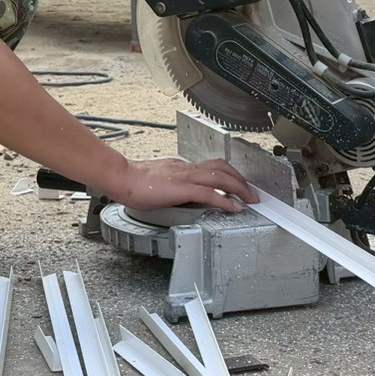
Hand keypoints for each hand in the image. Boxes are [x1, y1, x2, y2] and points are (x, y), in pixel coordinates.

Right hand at [111, 157, 258, 213]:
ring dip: (239, 188)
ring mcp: (186, 176)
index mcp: (182, 167)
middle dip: (241, 180)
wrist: (122, 177)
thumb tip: (183, 195)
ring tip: (249, 200)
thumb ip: (174, 185)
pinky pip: (210, 194)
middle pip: (223, 168)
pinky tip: (234, 208)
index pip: (212, 167)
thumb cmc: (135, 181)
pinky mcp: (183, 188)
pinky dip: (226, 201)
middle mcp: (187, 168)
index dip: (229, 174)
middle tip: (251, 193)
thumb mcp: (160, 181)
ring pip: (222, 177)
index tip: (238, 184)